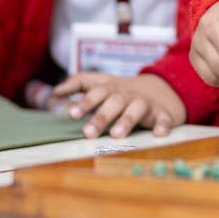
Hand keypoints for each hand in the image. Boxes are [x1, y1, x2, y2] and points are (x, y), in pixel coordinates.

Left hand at [52, 72, 186, 138]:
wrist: (162, 89)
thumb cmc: (123, 91)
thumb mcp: (102, 82)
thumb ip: (79, 83)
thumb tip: (55, 92)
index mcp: (111, 89)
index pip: (96, 92)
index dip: (84, 102)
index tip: (71, 114)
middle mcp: (127, 95)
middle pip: (114, 102)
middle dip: (101, 117)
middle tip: (88, 133)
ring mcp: (146, 103)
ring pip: (137, 108)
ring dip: (127, 120)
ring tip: (116, 135)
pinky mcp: (162, 113)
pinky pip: (163, 118)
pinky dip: (162, 125)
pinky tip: (159, 134)